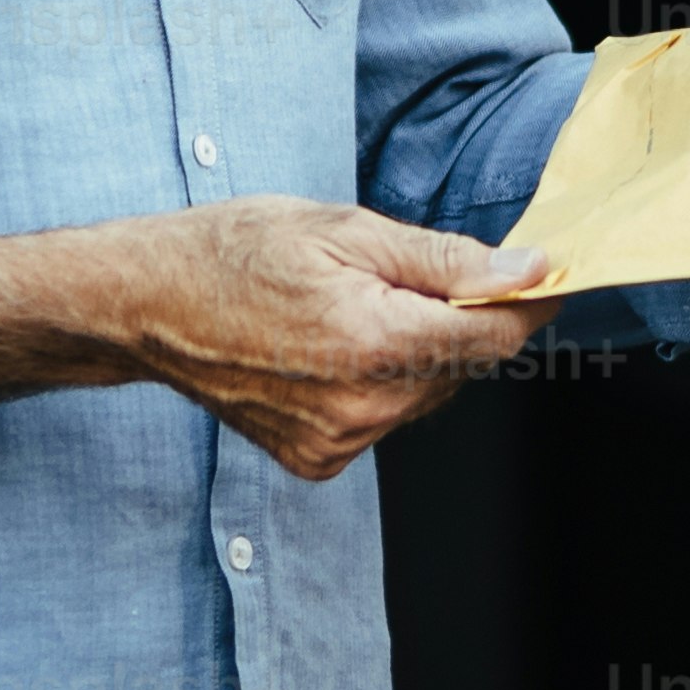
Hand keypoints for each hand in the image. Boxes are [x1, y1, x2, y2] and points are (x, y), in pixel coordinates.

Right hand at [0, 201, 533, 478]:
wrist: (145, 304)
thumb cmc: (234, 252)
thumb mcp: (344, 227)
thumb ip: (445, 257)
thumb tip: (530, 270)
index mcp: (372, 341)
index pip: (495, 338)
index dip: (527, 301)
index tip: (543, 274)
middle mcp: (360, 408)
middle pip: (463, 367)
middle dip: (455, 319)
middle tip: (399, 273)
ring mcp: (336, 442)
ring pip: (426, 394)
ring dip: (416, 352)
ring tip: (350, 308)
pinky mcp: (316, 461)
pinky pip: (383, 418)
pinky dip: (378, 383)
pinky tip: (328, 349)